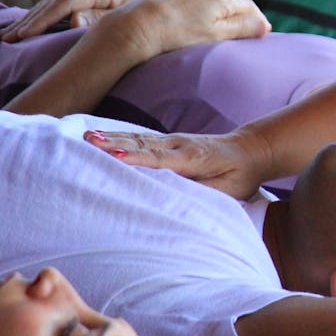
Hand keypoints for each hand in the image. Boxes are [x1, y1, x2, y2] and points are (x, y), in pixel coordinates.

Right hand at [0, 0, 146, 41]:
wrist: (169, 6)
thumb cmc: (154, 15)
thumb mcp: (131, 17)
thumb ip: (102, 18)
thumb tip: (72, 19)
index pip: (62, 3)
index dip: (41, 20)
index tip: (23, 36)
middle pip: (52, 3)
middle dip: (29, 21)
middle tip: (8, 39)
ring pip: (51, 4)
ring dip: (30, 20)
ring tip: (10, 37)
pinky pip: (58, 7)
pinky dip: (40, 18)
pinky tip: (27, 30)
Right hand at [82, 127, 269, 198]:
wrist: (250, 150)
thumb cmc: (240, 174)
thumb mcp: (230, 189)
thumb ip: (206, 192)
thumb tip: (181, 197)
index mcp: (193, 157)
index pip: (161, 159)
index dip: (138, 159)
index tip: (115, 157)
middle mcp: (178, 145)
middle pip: (142, 145)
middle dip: (114, 144)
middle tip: (87, 142)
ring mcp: (172, 141)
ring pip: (138, 139)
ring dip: (111, 138)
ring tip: (85, 137)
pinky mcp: (167, 142)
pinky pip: (140, 140)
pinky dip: (118, 138)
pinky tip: (99, 137)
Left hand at [93, 0, 270, 61]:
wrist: (135, 26)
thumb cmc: (178, 35)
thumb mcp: (217, 35)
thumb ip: (243, 28)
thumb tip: (265, 26)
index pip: (249, 5)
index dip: (257, 19)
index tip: (262, 33)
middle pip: (229, 0)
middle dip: (236, 15)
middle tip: (239, 33)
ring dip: (215, 12)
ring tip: (213, 30)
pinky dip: (197, 9)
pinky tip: (189, 23)